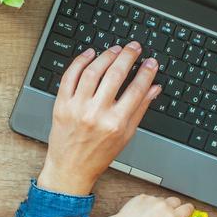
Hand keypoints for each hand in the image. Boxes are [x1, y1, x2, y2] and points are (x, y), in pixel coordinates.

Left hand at [38, 42, 159, 194]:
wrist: (71, 168)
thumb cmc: (99, 154)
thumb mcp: (126, 135)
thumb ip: (140, 109)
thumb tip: (154, 87)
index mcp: (116, 123)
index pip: (136, 90)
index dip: (146, 72)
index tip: (151, 62)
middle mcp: (96, 114)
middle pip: (115, 75)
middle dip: (127, 56)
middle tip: (134, 47)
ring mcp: (77, 108)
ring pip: (93, 71)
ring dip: (106, 56)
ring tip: (115, 50)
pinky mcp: (62, 104)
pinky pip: (70, 76)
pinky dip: (80, 61)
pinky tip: (90, 54)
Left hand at [84, 194, 192, 216]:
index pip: (188, 208)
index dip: (188, 211)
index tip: (186, 213)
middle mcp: (164, 206)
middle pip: (177, 201)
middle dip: (175, 206)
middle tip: (168, 214)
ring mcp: (153, 199)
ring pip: (163, 199)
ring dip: (161, 205)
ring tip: (152, 215)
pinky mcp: (143, 196)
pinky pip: (151, 198)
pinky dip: (149, 203)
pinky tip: (143, 212)